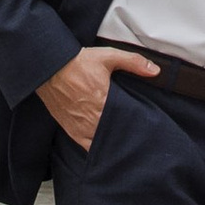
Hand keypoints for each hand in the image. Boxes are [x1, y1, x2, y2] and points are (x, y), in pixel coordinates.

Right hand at [36, 44, 158, 151]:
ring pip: (102, 144)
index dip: (136, 125)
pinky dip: (97, 147)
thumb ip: (133, 62)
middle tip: (137, 135)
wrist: (49, 69)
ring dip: (112, 142)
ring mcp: (81, 127)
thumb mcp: (107, 57)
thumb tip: (155, 71)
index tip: (144, 125)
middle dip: (125, 134)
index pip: (127, 121)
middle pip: (116, 135)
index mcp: (104, 102)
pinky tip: (105, 145)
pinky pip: (87, 146)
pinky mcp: (71, 130)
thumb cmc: (77, 63)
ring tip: (122, 140)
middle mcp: (93, 119)